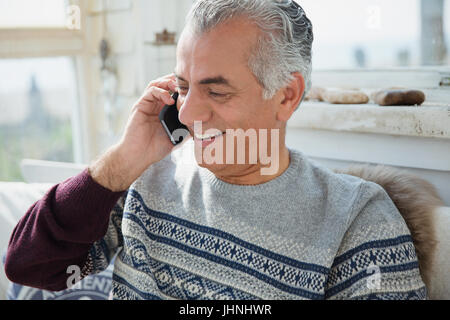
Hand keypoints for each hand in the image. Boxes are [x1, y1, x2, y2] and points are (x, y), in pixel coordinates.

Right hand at [89, 74, 188, 190]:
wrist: (139, 156)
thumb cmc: (156, 148)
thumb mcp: (177, 137)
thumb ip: (187, 128)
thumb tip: (202, 124)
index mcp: (165, 110)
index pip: (174, 92)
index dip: (183, 88)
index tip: (195, 89)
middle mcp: (155, 105)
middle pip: (165, 84)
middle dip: (176, 81)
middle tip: (187, 84)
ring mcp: (147, 104)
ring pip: (157, 84)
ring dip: (168, 83)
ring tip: (178, 88)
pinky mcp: (140, 105)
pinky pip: (150, 91)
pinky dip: (161, 92)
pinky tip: (169, 99)